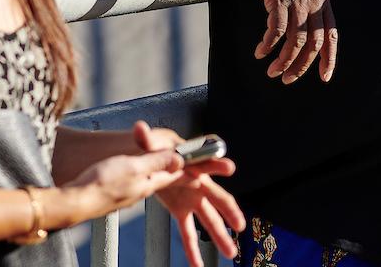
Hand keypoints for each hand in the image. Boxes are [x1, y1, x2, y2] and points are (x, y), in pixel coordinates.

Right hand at [63, 147, 184, 225]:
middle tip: (193, 171)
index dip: (189, 167)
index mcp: (149, 182)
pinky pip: (136, 185)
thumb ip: (156, 162)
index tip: (204, 166)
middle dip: (178, 174)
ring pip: (150, 182)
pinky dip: (143, 178)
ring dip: (161, 175)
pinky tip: (137, 177)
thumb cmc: (101, 183)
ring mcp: (128, 194)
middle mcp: (141, 190)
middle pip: (164, 179)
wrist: (75, 202)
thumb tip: (179, 158)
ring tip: (167, 171)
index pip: (175, 174)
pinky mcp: (115, 195)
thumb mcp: (133, 167)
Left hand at [133, 122, 243, 266]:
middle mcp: (197, 182)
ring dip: (220, 236)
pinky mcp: (181, 209)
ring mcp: (191, 198)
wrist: (147, 160)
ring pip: (208, 219)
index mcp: (192, 163)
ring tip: (231, 253)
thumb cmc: (153, 148)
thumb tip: (140, 128)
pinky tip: (197, 265)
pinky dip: (192, 249)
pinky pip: (188, 232)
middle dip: (229, 211)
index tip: (229, 167)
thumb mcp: (149, 143)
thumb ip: (145, 138)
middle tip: (240, 225)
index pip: (207, 162)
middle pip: (216, 196)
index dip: (217, 164)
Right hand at [243, 0, 336, 83]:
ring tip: (272, 72)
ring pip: (294, 41)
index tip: (324, 77)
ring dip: (283, 61)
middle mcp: (314, 1)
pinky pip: (275, 30)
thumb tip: (305, 23)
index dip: (329, 59)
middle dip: (301, 66)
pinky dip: (268, 45)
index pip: (331, 35)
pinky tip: (260, 52)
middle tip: (287, 79)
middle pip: (313, 43)